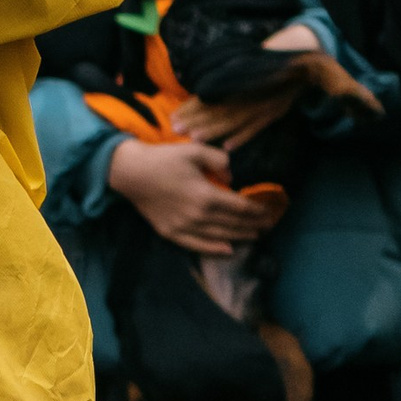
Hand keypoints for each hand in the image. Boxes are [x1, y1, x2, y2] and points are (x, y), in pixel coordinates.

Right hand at [107, 133, 283, 252]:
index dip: (257, 210)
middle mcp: (198, 216)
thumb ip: (219, 160)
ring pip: (219, 237)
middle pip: (233, 224)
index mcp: (206, 195)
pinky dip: (215, 250)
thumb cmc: (163, 159)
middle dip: (253, 225)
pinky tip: (228, 250)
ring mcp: (184, 227)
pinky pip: (197, 246)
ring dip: (240, 237)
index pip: (240, 207)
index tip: (269, 211)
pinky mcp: (171, 233)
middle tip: (268, 225)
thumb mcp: (194, 150)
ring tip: (254, 236)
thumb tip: (233, 176)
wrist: (130, 173)